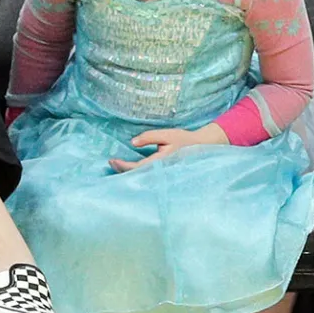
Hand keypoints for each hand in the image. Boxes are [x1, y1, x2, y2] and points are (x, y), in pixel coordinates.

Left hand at [111, 123, 227, 171]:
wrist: (202, 147)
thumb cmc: (184, 140)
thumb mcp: (167, 135)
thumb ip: (149, 137)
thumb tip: (132, 142)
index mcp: (160, 162)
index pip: (136, 167)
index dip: (123, 165)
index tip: (112, 160)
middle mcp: (160, 171)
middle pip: (136, 175)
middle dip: (122, 170)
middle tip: (111, 162)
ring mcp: (162, 174)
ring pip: (141, 177)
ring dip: (128, 172)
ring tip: (118, 165)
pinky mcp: (163, 173)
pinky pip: (146, 175)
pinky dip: (136, 172)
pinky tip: (131, 168)